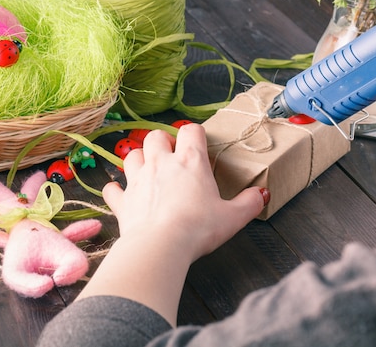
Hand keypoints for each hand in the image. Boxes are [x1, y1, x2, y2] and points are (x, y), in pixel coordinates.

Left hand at [103, 122, 266, 262]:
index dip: (195, 134)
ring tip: (148, 170)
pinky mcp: (123, 200)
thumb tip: (262, 194)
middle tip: (172, 156)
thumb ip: (250, 203)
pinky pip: (113, 188)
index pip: (191, 131)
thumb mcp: (232, 217)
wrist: (161, 246)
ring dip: (139, 159)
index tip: (200, 145)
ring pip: (131, 155)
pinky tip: (123, 194)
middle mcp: (161, 163)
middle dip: (162, 141)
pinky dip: (117, 190)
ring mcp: (138, 180)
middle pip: (155, 136)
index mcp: (190, 161)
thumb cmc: (198, 228)